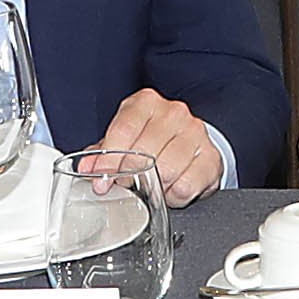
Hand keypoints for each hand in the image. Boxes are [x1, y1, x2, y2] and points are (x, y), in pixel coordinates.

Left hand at [92, 88, 226, 205]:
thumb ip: (103, 152)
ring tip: (150, 185)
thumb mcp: (125, 138)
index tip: (101, 181)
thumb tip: (88, 168)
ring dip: (153, 187)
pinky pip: (185, 186)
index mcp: (146, 103)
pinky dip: (173, 195)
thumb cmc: (153, 138)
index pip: (123, 132)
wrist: (191, 140)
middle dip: (129, 177)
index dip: (109, 161)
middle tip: (126, 186)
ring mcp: (196, 133)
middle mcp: (173, 113)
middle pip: (143, 154)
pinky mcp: (211, 157)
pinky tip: (169, 189)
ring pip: (166, 171)